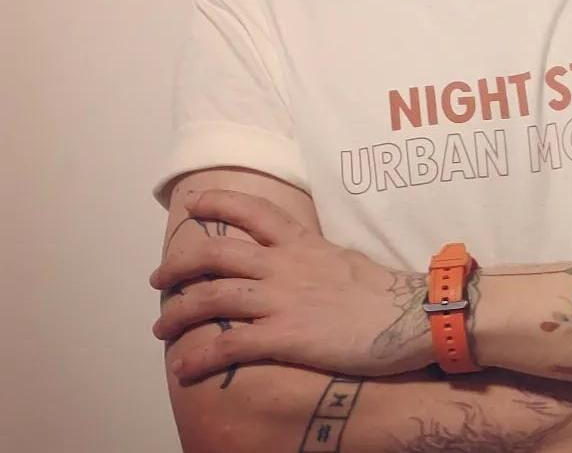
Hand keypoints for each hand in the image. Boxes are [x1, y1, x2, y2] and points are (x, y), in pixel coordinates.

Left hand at [150, 189, 433, 382]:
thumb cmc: (383, 292)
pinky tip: (184, 369)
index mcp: (301, 242)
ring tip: (160, 328)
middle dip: (178, 265)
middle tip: (161, 279)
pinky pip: (228, 344)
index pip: (252, 210)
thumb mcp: (342, 259)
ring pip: (211, 297)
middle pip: (215, 254)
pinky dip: (199, 356)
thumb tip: (298, 260)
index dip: (217, 203)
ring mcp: (282, 299)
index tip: (193, 205)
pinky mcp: (285, 336)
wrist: (411, 314)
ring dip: (177, 313)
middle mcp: (284, 264)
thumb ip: (312, 257)